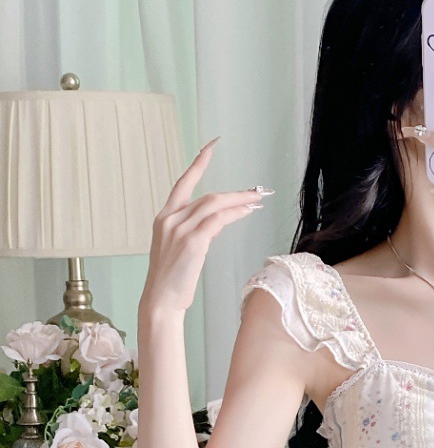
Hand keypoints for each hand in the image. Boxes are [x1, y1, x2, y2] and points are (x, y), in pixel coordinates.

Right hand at [140, 138, 272, 313]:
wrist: (160, 300)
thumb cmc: (172, 279)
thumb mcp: (181, 249)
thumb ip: (196, 231)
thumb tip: (218, 221)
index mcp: (164, 217)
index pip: (182, 183)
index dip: (198, 164)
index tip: (210, 147)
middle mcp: (170, 218)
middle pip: (207, 195)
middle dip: (235, 192)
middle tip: (256, 191)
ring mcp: (179, 229)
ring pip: (214, 204)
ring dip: (239, 201)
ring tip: (257, 200)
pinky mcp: (192, 241)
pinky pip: (217, 221)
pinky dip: (235, 214)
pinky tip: (247, 212)